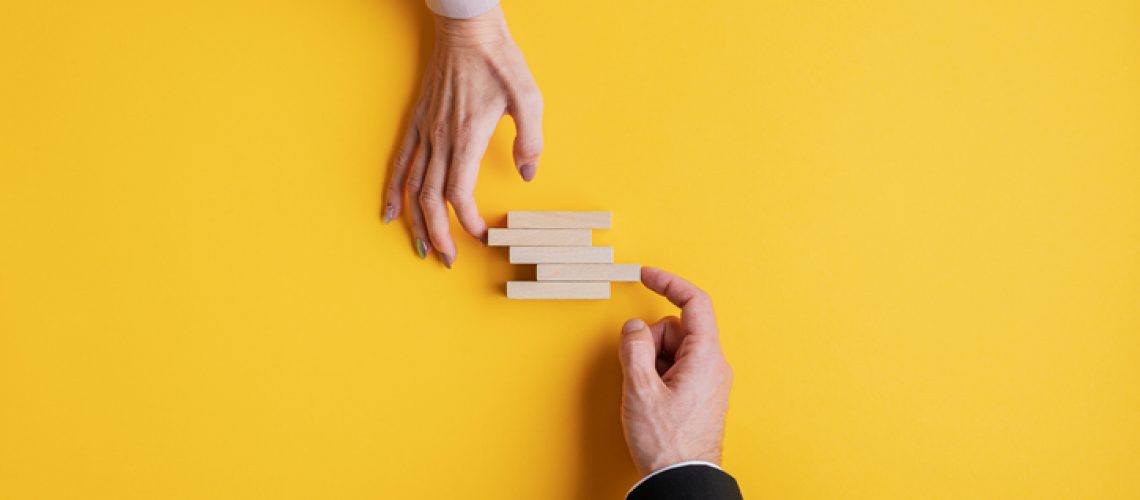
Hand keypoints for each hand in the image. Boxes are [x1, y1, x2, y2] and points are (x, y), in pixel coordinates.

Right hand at [384, 6, 542, 267]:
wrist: (467, 30)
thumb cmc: (499, 61)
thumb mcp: (529, 97)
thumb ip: (530, 141)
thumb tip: (527, 175)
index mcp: (466, 136)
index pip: (459, 192)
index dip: (467, 220)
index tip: (480, 235)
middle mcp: (440, 139)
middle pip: (431, 198)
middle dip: (438, 233)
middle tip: (447, 260)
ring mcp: (425, 131)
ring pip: (412, 186)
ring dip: (415, 220)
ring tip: (421, 247)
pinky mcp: (417, 122)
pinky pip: (399, 162)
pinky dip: (393, 189)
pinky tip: (389, 212)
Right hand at [619, 267, 733, 475]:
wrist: (682, 479)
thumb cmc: (667, 441)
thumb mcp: (640, 389)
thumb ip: (634, 348)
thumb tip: (634, 328)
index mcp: (706, 356)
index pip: (694, 302)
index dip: (669, 282)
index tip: (646, 275)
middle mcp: (714, 365)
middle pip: (677, 328)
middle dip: (651, 339)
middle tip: (638, 370)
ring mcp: (709, 380)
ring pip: (674, 349)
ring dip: (652, 360)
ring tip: (646, 393)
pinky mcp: (702, 394)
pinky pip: (677, 368)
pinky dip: (659, 374)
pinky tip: (651, 399)